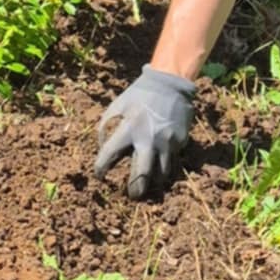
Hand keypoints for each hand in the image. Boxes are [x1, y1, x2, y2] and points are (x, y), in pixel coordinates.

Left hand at [93, 65, 194, 198]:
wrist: (171, 83)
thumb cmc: (140, 94)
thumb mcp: (118, 105)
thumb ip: (107, 125)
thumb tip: (102, 147)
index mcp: (130, 127)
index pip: (111, 154)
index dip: (101, 167)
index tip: (99, 175)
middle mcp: (150, 138)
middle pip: (142, 173)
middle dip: (136, 188)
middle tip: (132, 196)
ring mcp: (168, 142)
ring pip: (161, 172)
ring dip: (153, 181)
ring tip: (148, 185)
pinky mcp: (181, 142)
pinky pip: (172, 161)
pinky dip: (165, 167)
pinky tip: (160, 169)